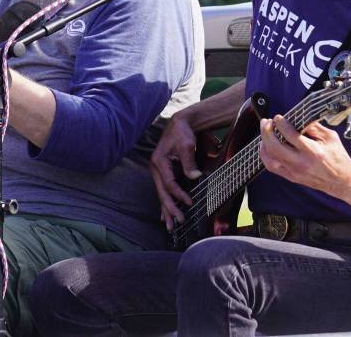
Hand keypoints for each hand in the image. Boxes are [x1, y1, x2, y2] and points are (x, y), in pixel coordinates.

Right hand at [149, 113, 201, 229]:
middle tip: (178, 223)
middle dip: (169, 209)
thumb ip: (189, 161)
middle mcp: (156, 168)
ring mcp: (158, 171)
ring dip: (166, 210)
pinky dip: (165, 202)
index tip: (189, 203)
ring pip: (161, 194)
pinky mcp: (163, 173)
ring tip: (169, 226)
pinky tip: (164, 215)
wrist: (180, 124)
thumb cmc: (182, 133)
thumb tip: (194, 176)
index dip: (178, 194)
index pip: (169, 183)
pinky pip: (163, 190)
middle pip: (162, 192)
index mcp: (159, 162)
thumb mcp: (186, 145)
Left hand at [258, 116, 350, 198]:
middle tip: (266, 121)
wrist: (342, 182)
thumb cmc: (338, 158)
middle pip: (275, 146)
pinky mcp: (291, 177)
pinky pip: (271, 167)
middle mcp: (301, 163)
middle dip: (267, 131)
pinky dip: (265, 155)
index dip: (281, 124)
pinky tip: (265, 146)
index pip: (290, 135)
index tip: (278, 117)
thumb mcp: (331, 138)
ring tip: (264, 131)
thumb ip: (314, 127)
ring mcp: (294, 171)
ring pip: (270, 157)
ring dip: (264, 142)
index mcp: (313, 151)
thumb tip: (298, 118)